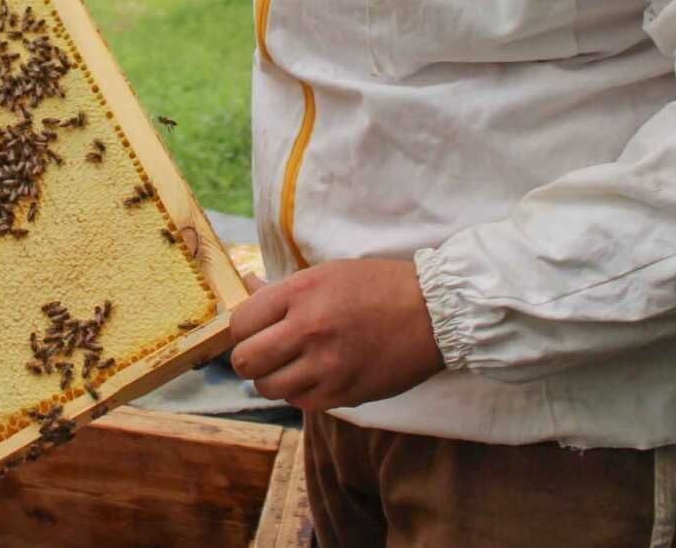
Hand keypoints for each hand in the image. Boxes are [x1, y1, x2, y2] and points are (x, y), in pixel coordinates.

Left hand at [228, 258, 443, 413]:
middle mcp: (308, 330)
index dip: (241, 329)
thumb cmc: (380, 286)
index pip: (240, 322)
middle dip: (248, 358)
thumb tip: (248, 286)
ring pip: (268, 388)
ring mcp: (326, 366)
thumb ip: (284, 288)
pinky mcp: (345, 394)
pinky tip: (313, 377)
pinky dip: (299, 393)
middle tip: (263, 354)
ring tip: (289, 367)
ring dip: (272, 379)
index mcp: (301, 293)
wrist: (435, 313)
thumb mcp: (328, 273)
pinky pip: (300, 403)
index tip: (253, 330)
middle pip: (245, 360)